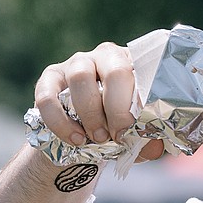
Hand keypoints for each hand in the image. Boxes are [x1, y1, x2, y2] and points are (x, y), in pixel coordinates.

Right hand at [32, 43, 163, 161]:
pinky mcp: (50, 77)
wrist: (84, 135)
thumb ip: (147, 139)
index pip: (142, 71)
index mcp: (134, 65)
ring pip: (80, 77)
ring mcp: (76, 63)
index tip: (134, 130)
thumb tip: (154, 146)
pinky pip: (48, 95)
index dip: (138, 102)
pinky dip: (60, 121)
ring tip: (97, 138)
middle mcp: (106, 56)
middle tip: (117, 135)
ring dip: (90, 113)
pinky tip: (74, 139)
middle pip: (115, 69)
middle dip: (117, 108)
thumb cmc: (117, 127)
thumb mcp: (135, 134)